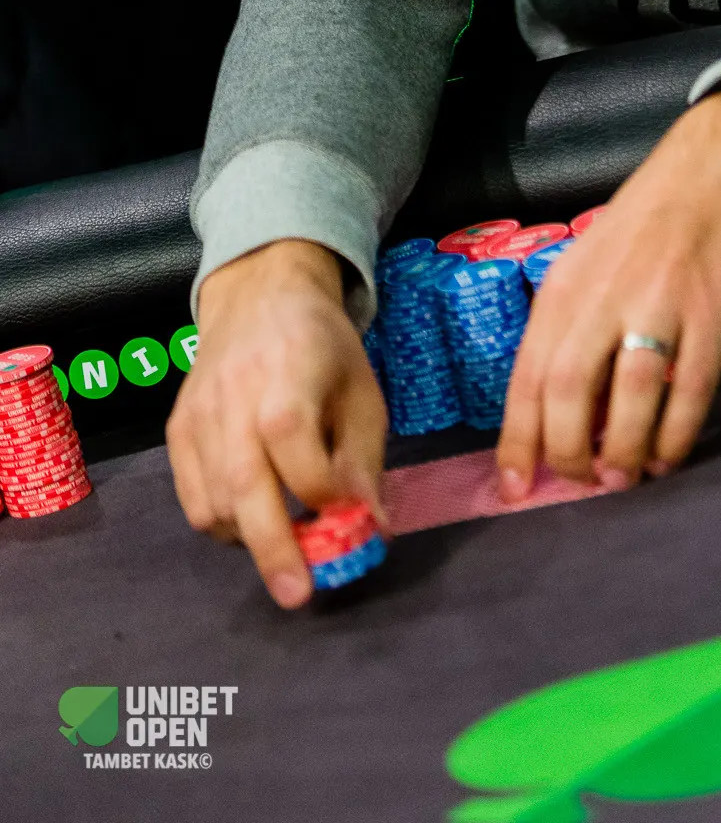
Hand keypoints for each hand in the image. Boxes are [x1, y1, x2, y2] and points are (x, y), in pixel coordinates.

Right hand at [166, 238, 387, 608]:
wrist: (260, 296)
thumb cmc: (323, 347)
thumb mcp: (362, 391)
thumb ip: (364, 461)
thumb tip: (373, 531)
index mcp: (288, 371)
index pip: (292, 439)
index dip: (319, 487)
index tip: (348, 515)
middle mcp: (234, 394)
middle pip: (242, 481)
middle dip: (272, 547)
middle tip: (299, 594)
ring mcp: (198, 414)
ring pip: (212, 500)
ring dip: (249, 538)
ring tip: (287, 544)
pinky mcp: (176, 430)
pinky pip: (192, 498)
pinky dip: (222, 525)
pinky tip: (253, 522)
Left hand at [496, 89, 720, 498]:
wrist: (714, 171)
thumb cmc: (646, 223)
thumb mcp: (588, 265)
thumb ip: (572, 329)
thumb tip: (563, 413)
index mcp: (564, 288)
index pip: (528, 378)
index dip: (519, 442)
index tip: (515, 489)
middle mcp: (602, 299)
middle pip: (569, 394)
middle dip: (570, 454)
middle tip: (584, 482)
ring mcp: (659, 308)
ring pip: (629, 401)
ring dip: (623, 453)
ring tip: (625, 476)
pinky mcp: (710, 318)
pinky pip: (688, 394)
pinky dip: (675, 437)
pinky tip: (668, 456)